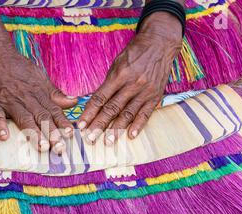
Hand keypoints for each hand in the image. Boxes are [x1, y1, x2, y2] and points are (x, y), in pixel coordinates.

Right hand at [0, 46, 76, 153]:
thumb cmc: (19, 67)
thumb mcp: (40, 77)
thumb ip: (56, 93)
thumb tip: (74, 102)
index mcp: (39, 94)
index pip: (54, 111)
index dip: (63, 123)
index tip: (71, 135)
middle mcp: (27, 99)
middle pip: (42, 117)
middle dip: (52, 133)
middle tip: (60, 148)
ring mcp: (10, 101)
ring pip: (24, 118)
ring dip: (33, 133)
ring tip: (42, 146)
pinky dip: (0, 126)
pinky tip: (4, 137)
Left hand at [77, 12, 182, 144]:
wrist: (160, 44)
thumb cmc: (134, 53)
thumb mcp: (117, 63)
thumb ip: (108, 84)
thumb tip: (95, 103)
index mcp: (119, 74)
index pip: (100, 98)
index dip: (89, 112)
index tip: (81, 125)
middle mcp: (132, 84)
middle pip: (112, 108)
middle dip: (99, 125)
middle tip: (90, 138)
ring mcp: (145, 91)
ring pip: (128, 114)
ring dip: (116, 130)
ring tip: (107, 142)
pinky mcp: (156, 96)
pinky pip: (146, 113)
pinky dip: (138, 125)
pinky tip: (131, 136)